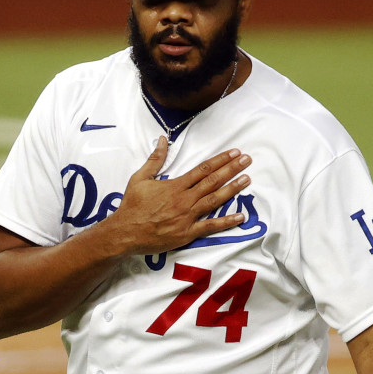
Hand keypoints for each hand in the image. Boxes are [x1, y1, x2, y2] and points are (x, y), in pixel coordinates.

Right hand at [104, 137, 251, 255]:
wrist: (125, 232)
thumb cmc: (132, 206)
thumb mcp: (140, 178)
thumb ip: (154, 159)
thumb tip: (161, 140)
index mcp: (175, 185)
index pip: (203, 169)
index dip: (220, 160)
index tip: (234, 153)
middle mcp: (184, 199)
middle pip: (213, 181)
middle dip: (232, 169)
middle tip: (247, 160)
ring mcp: (187, 217)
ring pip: (215, 200)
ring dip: (232, 189)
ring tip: (247, 179)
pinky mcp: (187, 233)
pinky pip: (210, 226)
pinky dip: (226, 222)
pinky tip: (240, 216)